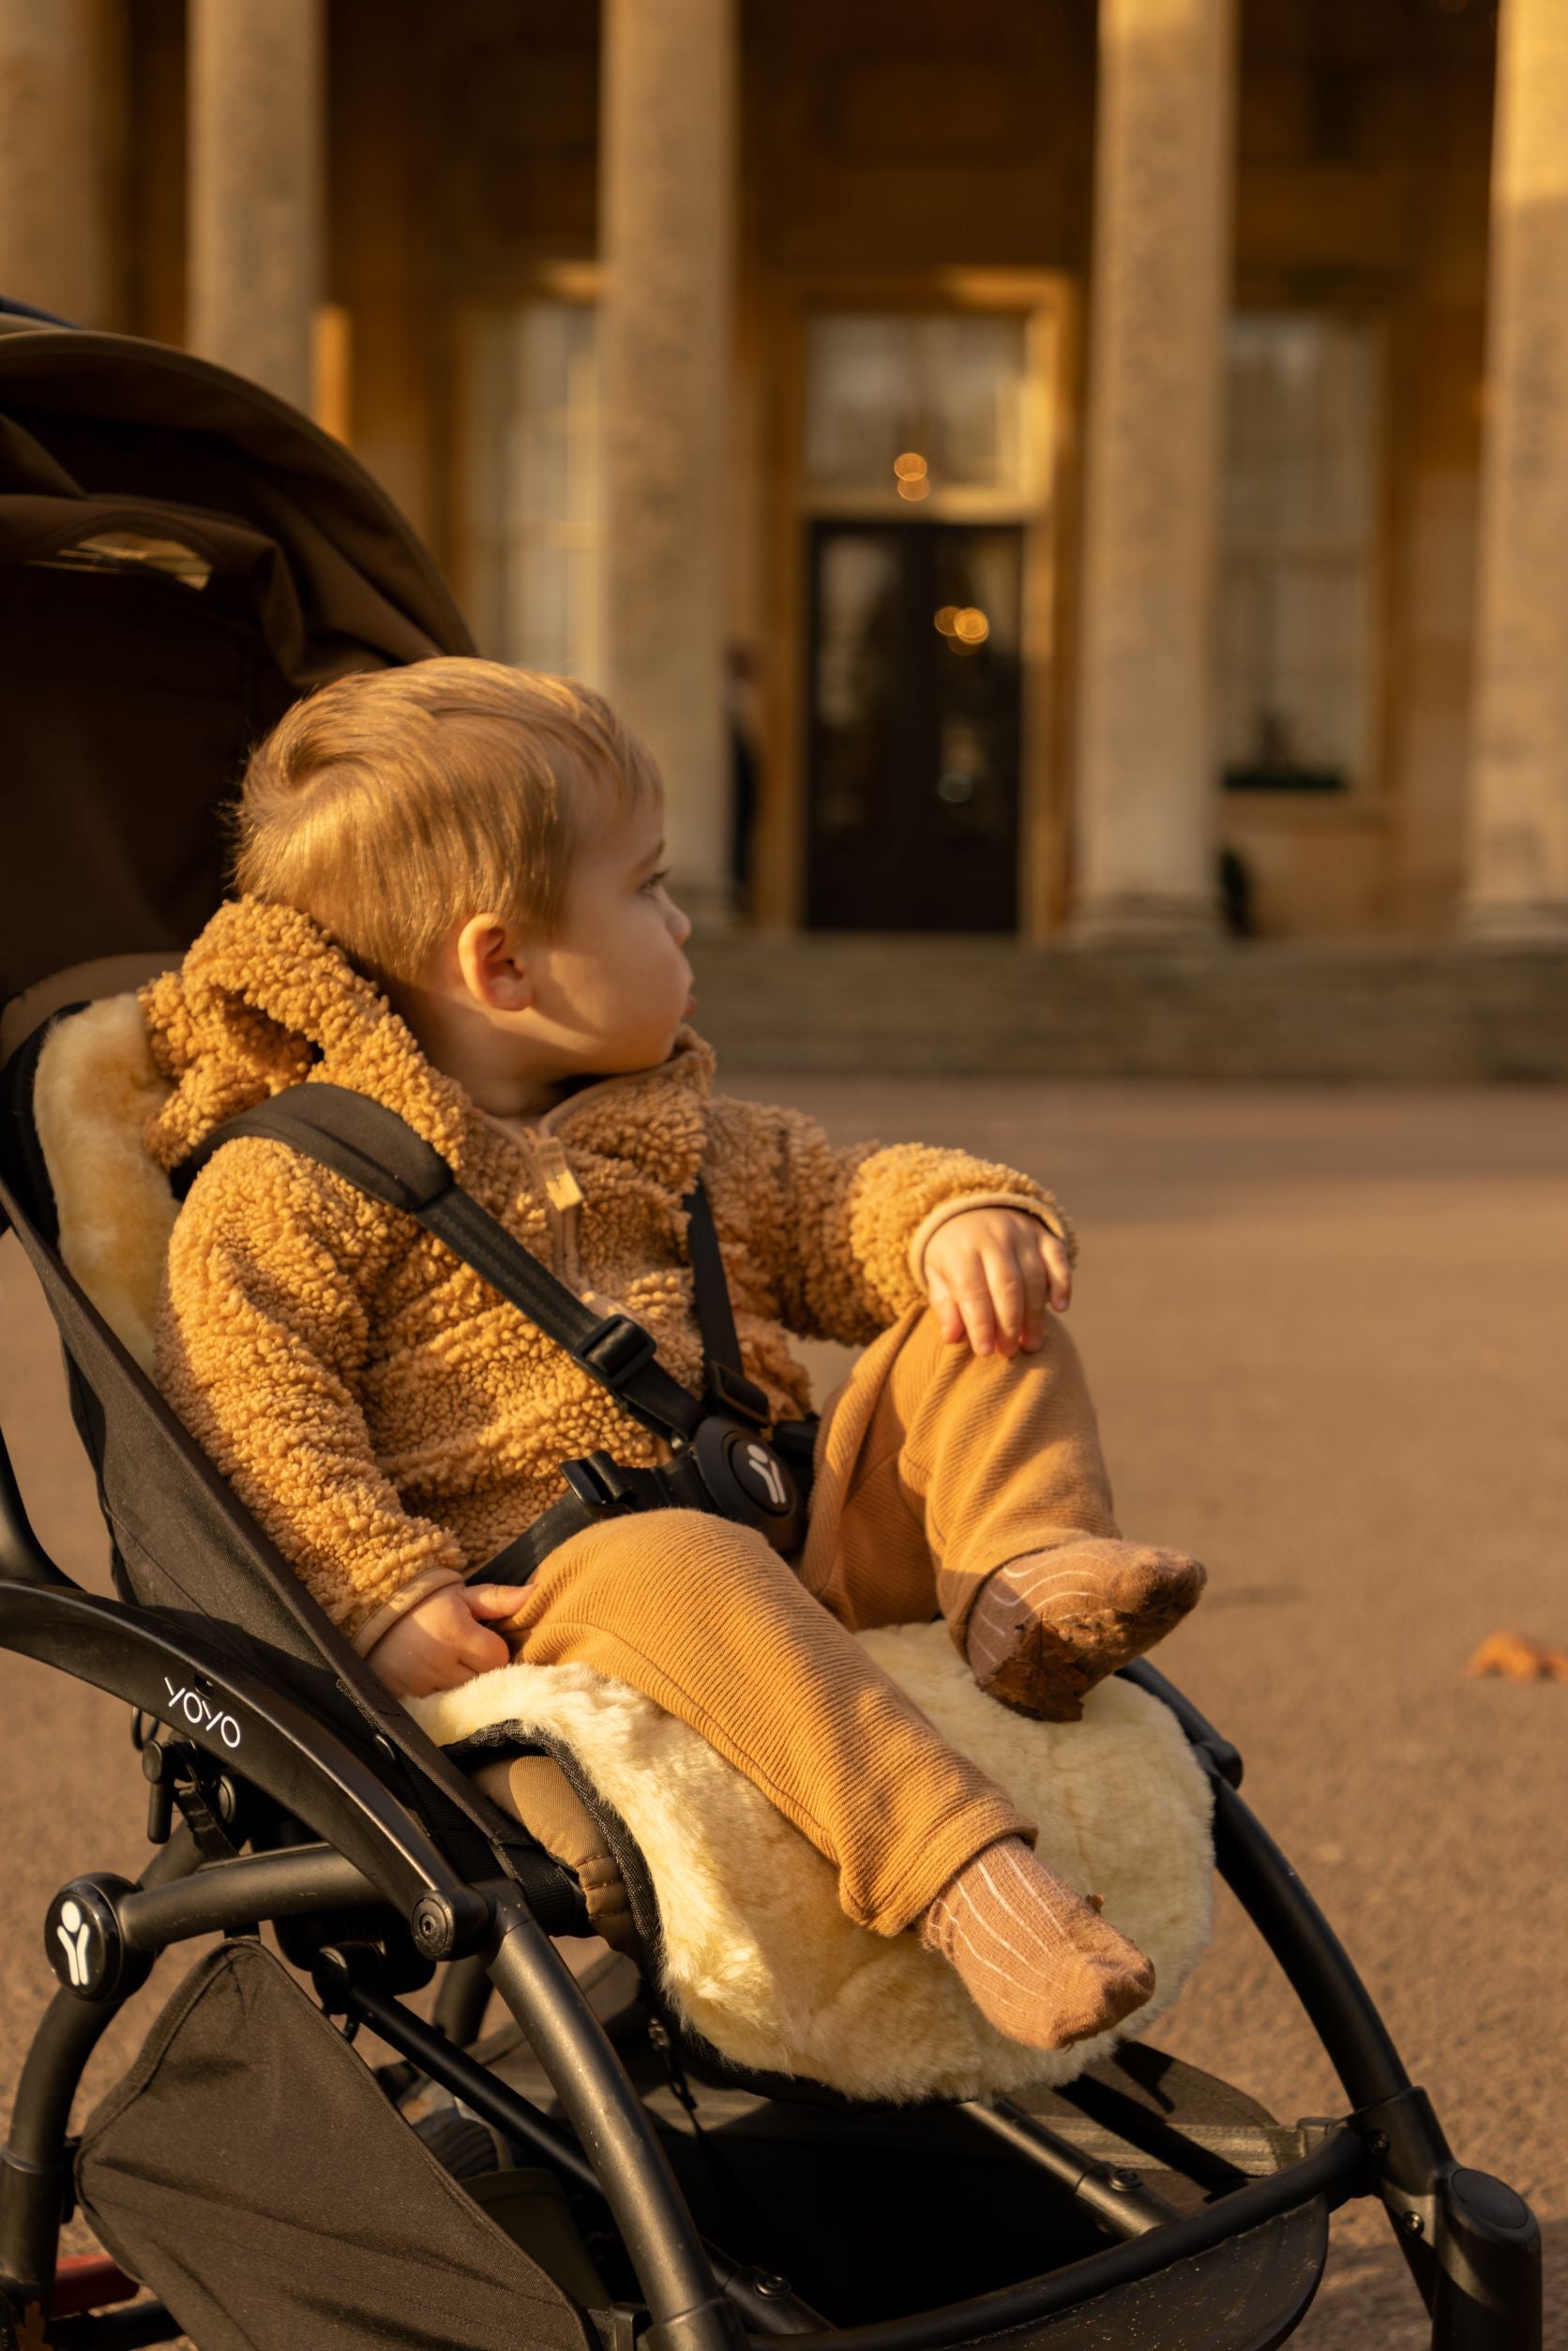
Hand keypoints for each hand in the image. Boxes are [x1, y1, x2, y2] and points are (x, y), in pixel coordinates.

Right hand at [366, 1581, 529, 1698]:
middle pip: (483, 1681)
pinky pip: (437, 1709)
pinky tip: (436, 1683)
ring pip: (462, 1698)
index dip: (494, 1651)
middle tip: (465, 1655)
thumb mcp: (462, 1595)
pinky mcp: (407, 1699)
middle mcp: (440, 1662)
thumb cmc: (426, 1604)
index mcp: (456, 1633)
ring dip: (462, 1686)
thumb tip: (537, 1591)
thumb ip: (499, 1598)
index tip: (481, 1642)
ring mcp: (422, 1684)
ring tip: (449, 1667)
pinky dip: (441, 1700)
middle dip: (480, 1670)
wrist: (374, 1613)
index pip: (498, 1657)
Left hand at [924, 1209, 1071, 1357]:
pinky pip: (1057, 1258)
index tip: (985, 1352)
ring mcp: (1020, 1233)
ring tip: (1032, 1343)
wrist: (970, 1209)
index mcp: (960, 1249)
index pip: (972, 1291)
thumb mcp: (937, 1274)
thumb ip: (945, 1304)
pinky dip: (1062, 1283)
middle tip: (1009, 1351)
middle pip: (1007, 1285)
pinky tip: (1060, 1308)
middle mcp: (992, 1237)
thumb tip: (952, 1338)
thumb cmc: (952, 1253)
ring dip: (1035, 1314)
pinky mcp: (1042, 1234)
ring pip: (1034, 1276)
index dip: (980, 1324)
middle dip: (1010, 1323)